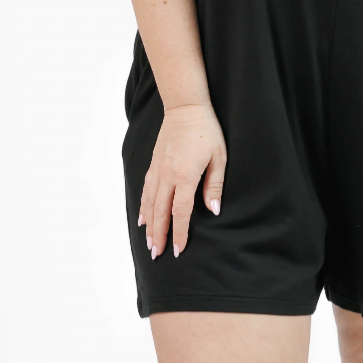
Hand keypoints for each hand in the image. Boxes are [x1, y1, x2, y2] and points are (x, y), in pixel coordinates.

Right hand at [139, 102, 226, 258]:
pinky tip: (142, 218)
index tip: (178, 250)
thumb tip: (213, 210)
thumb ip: (214, 185)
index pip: (181, 211)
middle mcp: (168, 175)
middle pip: (161, 212)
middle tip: (157, 254)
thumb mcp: (219, 157)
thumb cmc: (207, 131)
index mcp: (185, 175)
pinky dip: (143, 206)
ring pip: (150, 203)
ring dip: (149, 225)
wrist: (186, 108)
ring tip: (149, 244)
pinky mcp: (154, 164)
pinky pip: (146, 190)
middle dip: (160, 235)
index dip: (180, 232)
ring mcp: (158, 169)